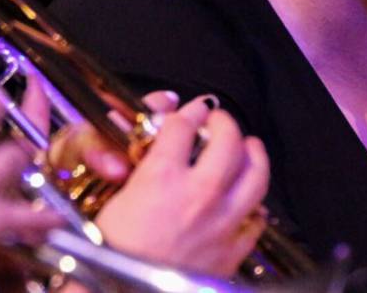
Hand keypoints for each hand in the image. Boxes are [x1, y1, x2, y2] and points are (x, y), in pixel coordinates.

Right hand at [94, 97, 268, 275]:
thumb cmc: (110, 256)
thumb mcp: (116, 201)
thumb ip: (143, 168)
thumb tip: (161, 146)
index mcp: (162, 177)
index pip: (183, 126)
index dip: (189, 111)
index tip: (193, 110)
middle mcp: (198, 195)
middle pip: (228, 141)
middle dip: (224, 123)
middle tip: (218, 122)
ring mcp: (220, 224)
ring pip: (255, 176)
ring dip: (254, 155)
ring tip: (250, 147)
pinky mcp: (231, 252)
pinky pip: (256, 222)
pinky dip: (256, 208)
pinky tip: (251, 203)